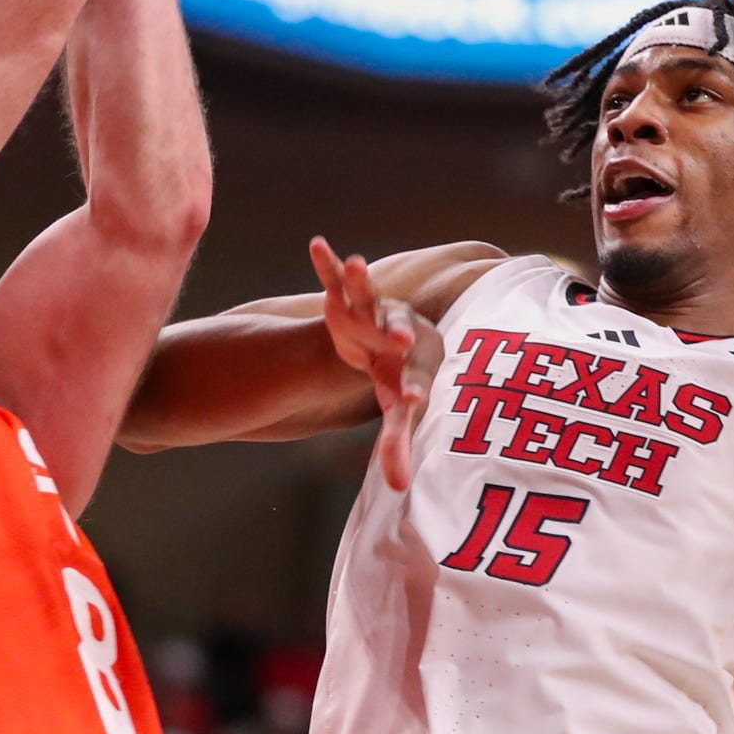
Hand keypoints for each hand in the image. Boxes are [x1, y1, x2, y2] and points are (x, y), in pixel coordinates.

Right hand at [310, 236, 439, 491]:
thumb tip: (400, 489)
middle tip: (400, 340)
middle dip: (395, 334)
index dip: (412, 391)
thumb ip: (397, 444)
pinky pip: (336, 279)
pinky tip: (317, 245)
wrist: (397, 337)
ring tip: (356, 264)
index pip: (415, 380)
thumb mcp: (399, 410)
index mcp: (417, 363)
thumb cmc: (403, 376)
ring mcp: (373, 311)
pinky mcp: (348, 299)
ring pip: (369, 296)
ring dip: (362, 283)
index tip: (412, 402)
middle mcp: (399, 331)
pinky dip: (327, 264)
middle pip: (397, 331)